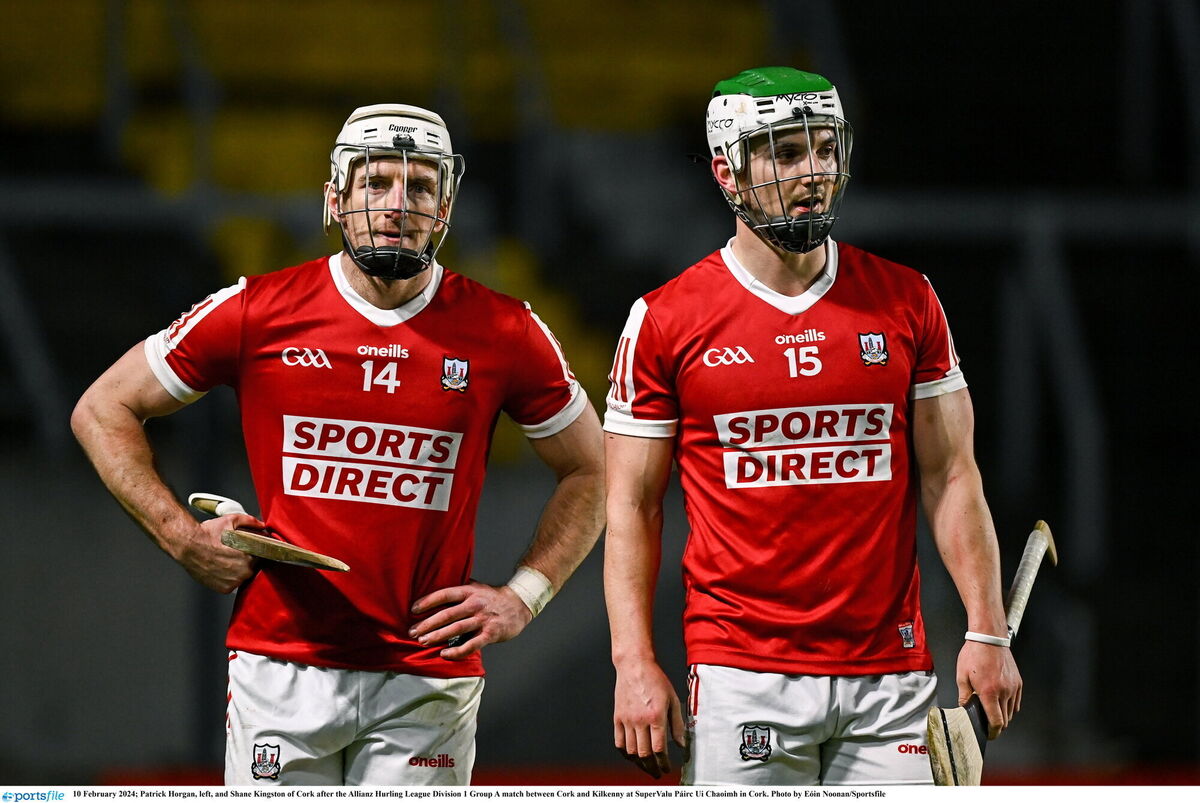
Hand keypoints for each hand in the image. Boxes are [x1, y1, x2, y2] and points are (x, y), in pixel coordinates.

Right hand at [174, 513, 260, 593]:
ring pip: (242, 576)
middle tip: (233, 552)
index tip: (246, 548)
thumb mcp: (231, 521)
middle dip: (245, 560)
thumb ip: (250, 521)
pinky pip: (232, 585)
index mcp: (249, 556)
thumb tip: (261, 525)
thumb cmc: (207, 534)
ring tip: (226, 560)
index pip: (261, 555)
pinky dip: (228, 579)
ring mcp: (234, 582)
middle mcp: (244, 572)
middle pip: (252, 567)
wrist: (187, 545)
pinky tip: (220, 568)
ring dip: (237, 570)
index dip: (254, 550)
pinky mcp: (224, 589)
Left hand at [409, 581, 532, 659]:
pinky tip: (444, 654)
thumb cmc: (493, 598)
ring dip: (437, 636)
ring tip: (423, 642)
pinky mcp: (490, 634)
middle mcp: (475, 604)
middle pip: (447, 614)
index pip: (445, 594)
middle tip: (412, 632)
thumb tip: (435, 586)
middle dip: (427, 624)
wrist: (519, 605)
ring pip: (456, 629)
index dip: (428, 601)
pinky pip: (471, 645)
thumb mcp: (476, 587)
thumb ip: (459, 589)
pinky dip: (456, 651)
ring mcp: (483, 620)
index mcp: (469, 591)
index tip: (413, 609)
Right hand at [613, 659, 685, 778]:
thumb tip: (682, 744)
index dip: (664, 763)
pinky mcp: (617, 718)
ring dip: (640, 763)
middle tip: (658, 773)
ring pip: (631, 751)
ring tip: (647, 767)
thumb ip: (678, 724)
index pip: (659, 749)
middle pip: (644, 754)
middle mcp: (639, 720)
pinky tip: (633, 756)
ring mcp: (626, 720)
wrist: (634, 666)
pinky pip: (619, 742)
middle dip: (652, 768)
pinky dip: (626, 753)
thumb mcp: (673, 699)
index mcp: (655, 716)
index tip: (667, 768)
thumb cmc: (656, 680)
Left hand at [957, 639, 1021, 738]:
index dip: (993, 732)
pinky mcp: (1018, 683)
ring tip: (992, 711)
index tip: (989, 735)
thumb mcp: (962, 676)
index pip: (996, 721)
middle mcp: (1004, 691)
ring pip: (1012, 712)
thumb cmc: (974, 654)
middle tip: (987, 724)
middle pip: (1005, 720)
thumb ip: (964, 696)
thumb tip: (964, 709)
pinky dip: (1010, 707)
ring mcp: (1013, 687)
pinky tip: (1001, 703)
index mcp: (989, 692)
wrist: (988, 638)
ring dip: (1003, 716)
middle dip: (996, 726)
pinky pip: (1017, 702)